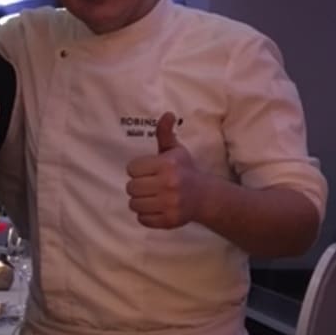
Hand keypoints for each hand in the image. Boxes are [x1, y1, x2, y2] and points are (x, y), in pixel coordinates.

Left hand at [126, 112, 200, 228]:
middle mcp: (168, 185)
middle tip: (148, 185)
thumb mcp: (175, 150)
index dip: (138, 169)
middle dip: (137, 186)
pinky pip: (142, 219)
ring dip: (139, 201)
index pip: (132, 168)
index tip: (148, 171)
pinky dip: (146, 215)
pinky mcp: (169, 220)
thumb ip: (165, 133)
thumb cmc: (185, 170)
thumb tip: (167, 114)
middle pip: (131, 187)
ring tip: (151, 196)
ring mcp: (169, 204)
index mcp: (167, 165)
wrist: (204, 196)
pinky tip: (156, 207)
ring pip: (134, 204)